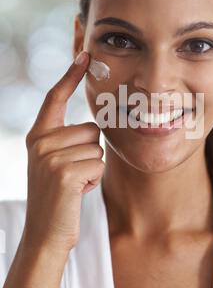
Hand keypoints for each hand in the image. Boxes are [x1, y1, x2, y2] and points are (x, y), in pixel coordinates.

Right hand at [23, 51, 104, 253]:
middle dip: (90, 151)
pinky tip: (77, 192)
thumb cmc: (58, 197)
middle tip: (73, 174)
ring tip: (74, 184)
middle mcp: (40, 142)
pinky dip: (94, 179)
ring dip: (93, 167)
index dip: (71, 75)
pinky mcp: (64, 173)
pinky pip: (99, 164)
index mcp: (38, 136)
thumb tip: (93, 126)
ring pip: (97, 147)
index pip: (55, 98)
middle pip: (91, 128)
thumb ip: (66, 140)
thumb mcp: (55, 162)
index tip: (85, 54)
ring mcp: (50, 157)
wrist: (46, 233)